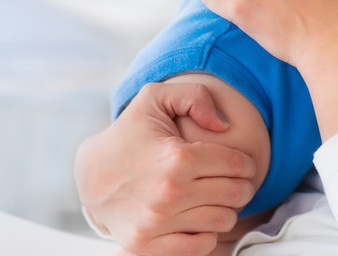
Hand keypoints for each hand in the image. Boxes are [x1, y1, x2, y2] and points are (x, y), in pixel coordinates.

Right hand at [74, 81, 258, 255]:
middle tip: (237, 182)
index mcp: (176, 158)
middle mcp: (168, 193)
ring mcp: (156, 223)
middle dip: (243, 186)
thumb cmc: (129, 134)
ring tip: (218, 199)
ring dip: (227, 209)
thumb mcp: (155, 98)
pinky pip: (199, 247)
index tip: (244, 165)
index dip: (247, 163)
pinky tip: (200, 220)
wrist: (90, 175)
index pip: (235, 165)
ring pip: (223, 221)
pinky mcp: (145, 245)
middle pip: (235, 194)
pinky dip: (207, 235)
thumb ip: (195, 96)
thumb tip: (223, 125)